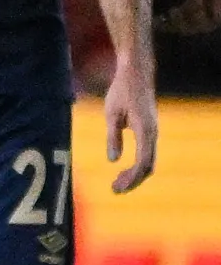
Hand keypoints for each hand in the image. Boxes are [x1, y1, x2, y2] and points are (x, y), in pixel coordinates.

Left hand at [107, 66, 159, 193]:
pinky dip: (137, 166)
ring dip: (135, 175)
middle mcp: (153, 133)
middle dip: (133, 181)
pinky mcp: (149, 130)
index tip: (116, 187)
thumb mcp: (112, 114)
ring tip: (117, 184)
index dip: (131, 178)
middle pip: (148, 166)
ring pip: (149, 161)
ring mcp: (153, 132)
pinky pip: (147, 154)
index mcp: (145, 130)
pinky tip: (124, 170)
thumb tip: (113, 160)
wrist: (137, 73)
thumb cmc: (122, 91)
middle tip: (114, 190)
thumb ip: (113, 137)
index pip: (142, 162)